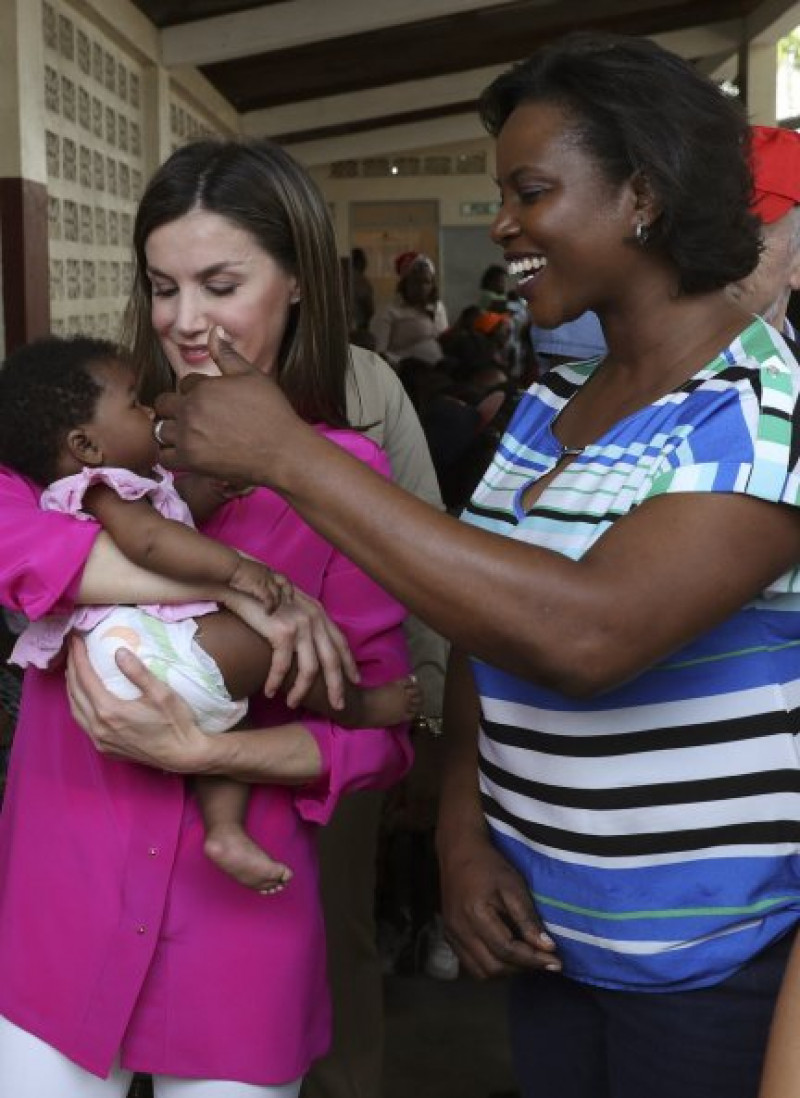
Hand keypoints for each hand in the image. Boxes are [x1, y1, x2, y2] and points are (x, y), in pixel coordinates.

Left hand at [66, 636, 212, 771]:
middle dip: (72, 668)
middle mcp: (98, 727)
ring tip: (75, 670)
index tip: (75, 638)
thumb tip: (118, 652)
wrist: (184, 756)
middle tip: (73, 649)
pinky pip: (83, 723)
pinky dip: (79, 705)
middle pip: (75, 693)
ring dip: (72, 688)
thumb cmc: (176, 723)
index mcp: (109, 711)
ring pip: (75, 710)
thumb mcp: (161, 693)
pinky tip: (85, 697)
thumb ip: (137, 672)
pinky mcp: (106, 749)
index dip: (78, 656)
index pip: (85, 678)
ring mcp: (100, 741)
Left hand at [154, 327, 304, 485]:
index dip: (195, 391)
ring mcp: (187, 436)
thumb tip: (213, 331)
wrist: (282, 451)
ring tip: (188, 436)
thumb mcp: (252, 376)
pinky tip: (187, 454)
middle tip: (193, 418)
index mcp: (202, 387)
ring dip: (170, 432)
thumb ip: (228, 355)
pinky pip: (165, 457)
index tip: (210, 402)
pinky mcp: (190, 461)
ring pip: (160, 430)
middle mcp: (190, 410)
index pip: (184, 384)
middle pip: (163, 405)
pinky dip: (172, 456)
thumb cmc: (272, 413)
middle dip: (175, 408)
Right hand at [222, 587, 359, 709]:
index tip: (355, 680)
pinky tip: (270, 691)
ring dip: (301, 691)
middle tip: (338, 705)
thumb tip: (306, 642)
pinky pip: (282, 666)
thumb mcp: (293, 605)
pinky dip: (276, 682)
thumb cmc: (263, 594)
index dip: (349, 663)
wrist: (244, 580)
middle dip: (336, 686)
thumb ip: (304, 620)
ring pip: (309, 670)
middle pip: (332, 661)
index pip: (340, 642)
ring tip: (292, 703)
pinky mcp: (283, 632)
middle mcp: (315, 619)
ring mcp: (301, 626)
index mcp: (319, 613)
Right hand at [229, 555, 291, 611]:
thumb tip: (247, 582)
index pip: (279, 576)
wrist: (230, 566)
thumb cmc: (233, 568)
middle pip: (285, 582)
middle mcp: (268, 574)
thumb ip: (250, 575)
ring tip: (271, 611)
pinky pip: (269, 600)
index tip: (285, 592)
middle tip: (290, 601)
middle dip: (289, 592)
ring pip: (277, 594)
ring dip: (275, 604)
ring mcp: (265, 580)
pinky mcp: (261, 587)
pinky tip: (267, 612)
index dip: (284, 584)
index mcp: (264, 569)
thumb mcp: (246, 570)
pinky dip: (270, 607)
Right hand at [438, 829, 559, 978]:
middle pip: (494, 967)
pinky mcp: (450, 938)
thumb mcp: (513, 885)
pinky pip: (472, 966)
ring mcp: (451, 936)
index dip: (533, 960)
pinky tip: (507, 956)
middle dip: (522, 968)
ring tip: (526, 959)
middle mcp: (459, 930)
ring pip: (482, 972)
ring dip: (507, 971)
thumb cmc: (489, 865)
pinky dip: (492, 966)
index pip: (507, 950)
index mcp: (475, 914)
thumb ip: (528, 918)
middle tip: (544, 960)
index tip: (556, 963)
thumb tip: (548, 948)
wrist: (459, 852)